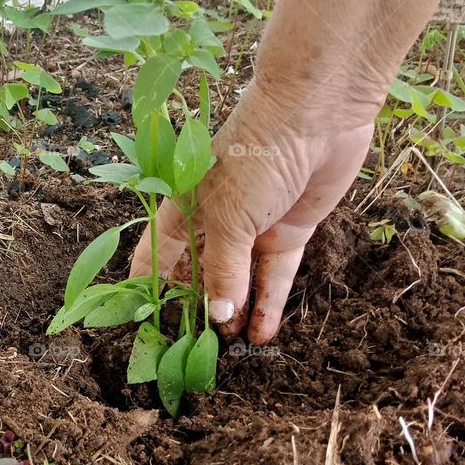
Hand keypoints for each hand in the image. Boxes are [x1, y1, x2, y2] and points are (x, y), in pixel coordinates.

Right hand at [128, 81, 374, 343]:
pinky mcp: (288, 230)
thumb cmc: (256, 154)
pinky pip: (274, 275)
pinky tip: (262, 334)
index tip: (145, 326)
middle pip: (198, 274)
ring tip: (230, 351)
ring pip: (239, 280)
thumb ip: (222, 271)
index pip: (156, 255)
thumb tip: (216, 317)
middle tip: (194, 351)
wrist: (318, 112)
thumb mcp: (230, 217)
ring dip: (235, 313)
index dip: (148, 289)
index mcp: (182, 207)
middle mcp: (213, 220)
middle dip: (197, 310)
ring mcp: (252, 226)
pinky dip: (269, 303)